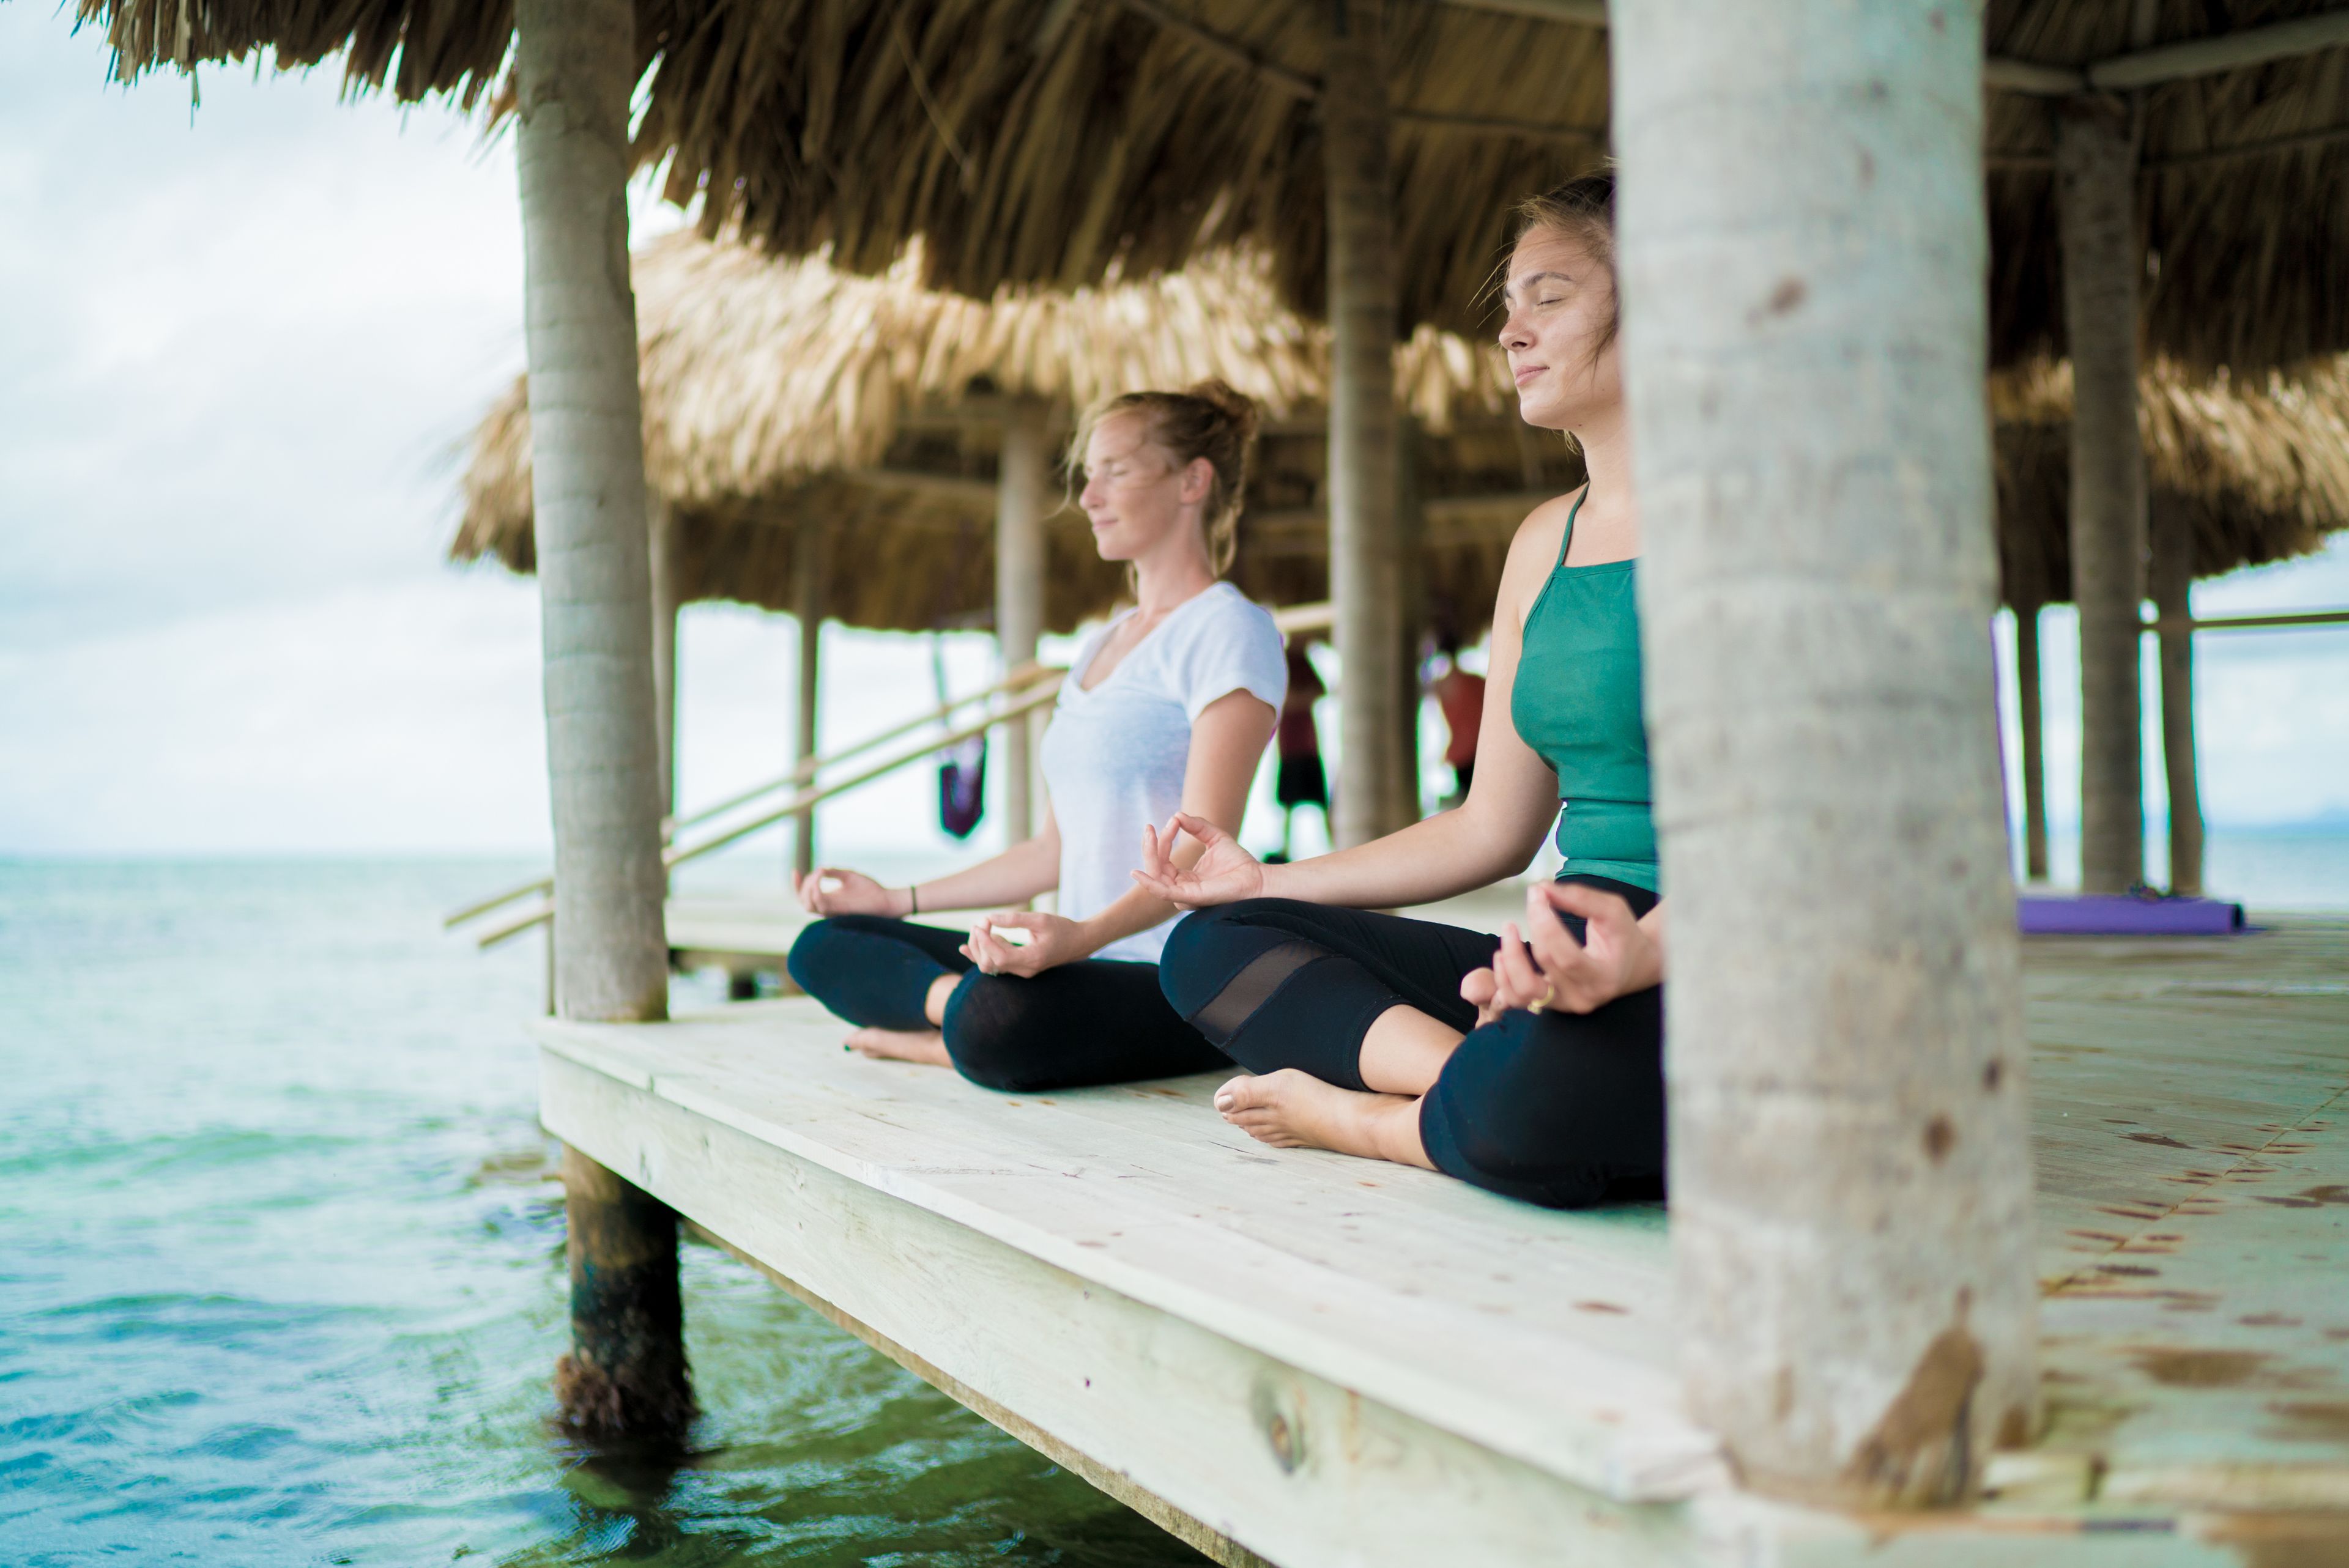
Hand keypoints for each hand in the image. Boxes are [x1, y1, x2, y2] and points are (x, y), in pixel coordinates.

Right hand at [794, 866, 906, 917]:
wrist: (887, 899)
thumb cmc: (870, 889)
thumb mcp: (849, 875)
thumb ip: (834, 872)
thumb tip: (819, 868)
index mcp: (829, 898)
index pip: (806, 895)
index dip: (797, 885)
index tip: (794, 870)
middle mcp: (828, 906)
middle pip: (804, 901)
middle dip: (803, 885)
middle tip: (816, 873)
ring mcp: (833, 911)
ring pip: (808, 905)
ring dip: (808, 888)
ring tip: (818, 875)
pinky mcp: (839, 913)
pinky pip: (820, 905)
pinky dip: (816, 891)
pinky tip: (820, 878)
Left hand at [961, 910, 1091, 976]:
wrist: (1078, 942)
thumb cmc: (1062, 929)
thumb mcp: (1040, 919)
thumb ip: (1015, 919)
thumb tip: (989, 918)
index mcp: (1032, 959)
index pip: (999, 957)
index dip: (985, 941)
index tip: (981, 924)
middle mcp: (1025, 970)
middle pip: (990, 964)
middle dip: (979, 944)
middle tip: (980, 923)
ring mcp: (1022, 971)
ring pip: (990, 966)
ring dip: (979, 948)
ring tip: (979, 928)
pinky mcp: (1019, 967)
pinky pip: (995, 964)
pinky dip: (982, 954)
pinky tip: (966, 946)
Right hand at [1129, 813, 1265, 908]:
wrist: (1257, 878)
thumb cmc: (1239, 863)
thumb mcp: (1215, 837)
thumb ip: (1197, 826)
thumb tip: (1177, 815)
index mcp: (1185, 879)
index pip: (1163, 860)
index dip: (1164, 839)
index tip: (1173, 820)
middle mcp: (1182, 889)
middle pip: (1155, 868)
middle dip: (1150, 847)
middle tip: (1149, 828)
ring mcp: (1184, 895)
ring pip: (1156, 877)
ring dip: (1150, 854)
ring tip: (1151, 834)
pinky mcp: (1190, 898)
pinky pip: (1164, 893)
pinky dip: (1149, 884)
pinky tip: (1137, 872)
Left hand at [1456, 885, 1661, 1022]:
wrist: (1632, 967)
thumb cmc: (1623, 936)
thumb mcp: (1613, 911)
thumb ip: (1580, 898)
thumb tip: (1541, 888)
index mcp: (1603, 977)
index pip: (1566, 955)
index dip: (1546, 923)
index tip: (1538, 893)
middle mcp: (1583, 998)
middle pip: (1545, 964)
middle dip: (1534, 926)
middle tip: (1533, 900)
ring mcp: (1564, 1006)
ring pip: (1523, 992)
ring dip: (1510, 960)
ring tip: (1509, 929)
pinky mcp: (1548, 1005)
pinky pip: (1515, 999)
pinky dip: (1503, 978)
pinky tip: (1503, 953)